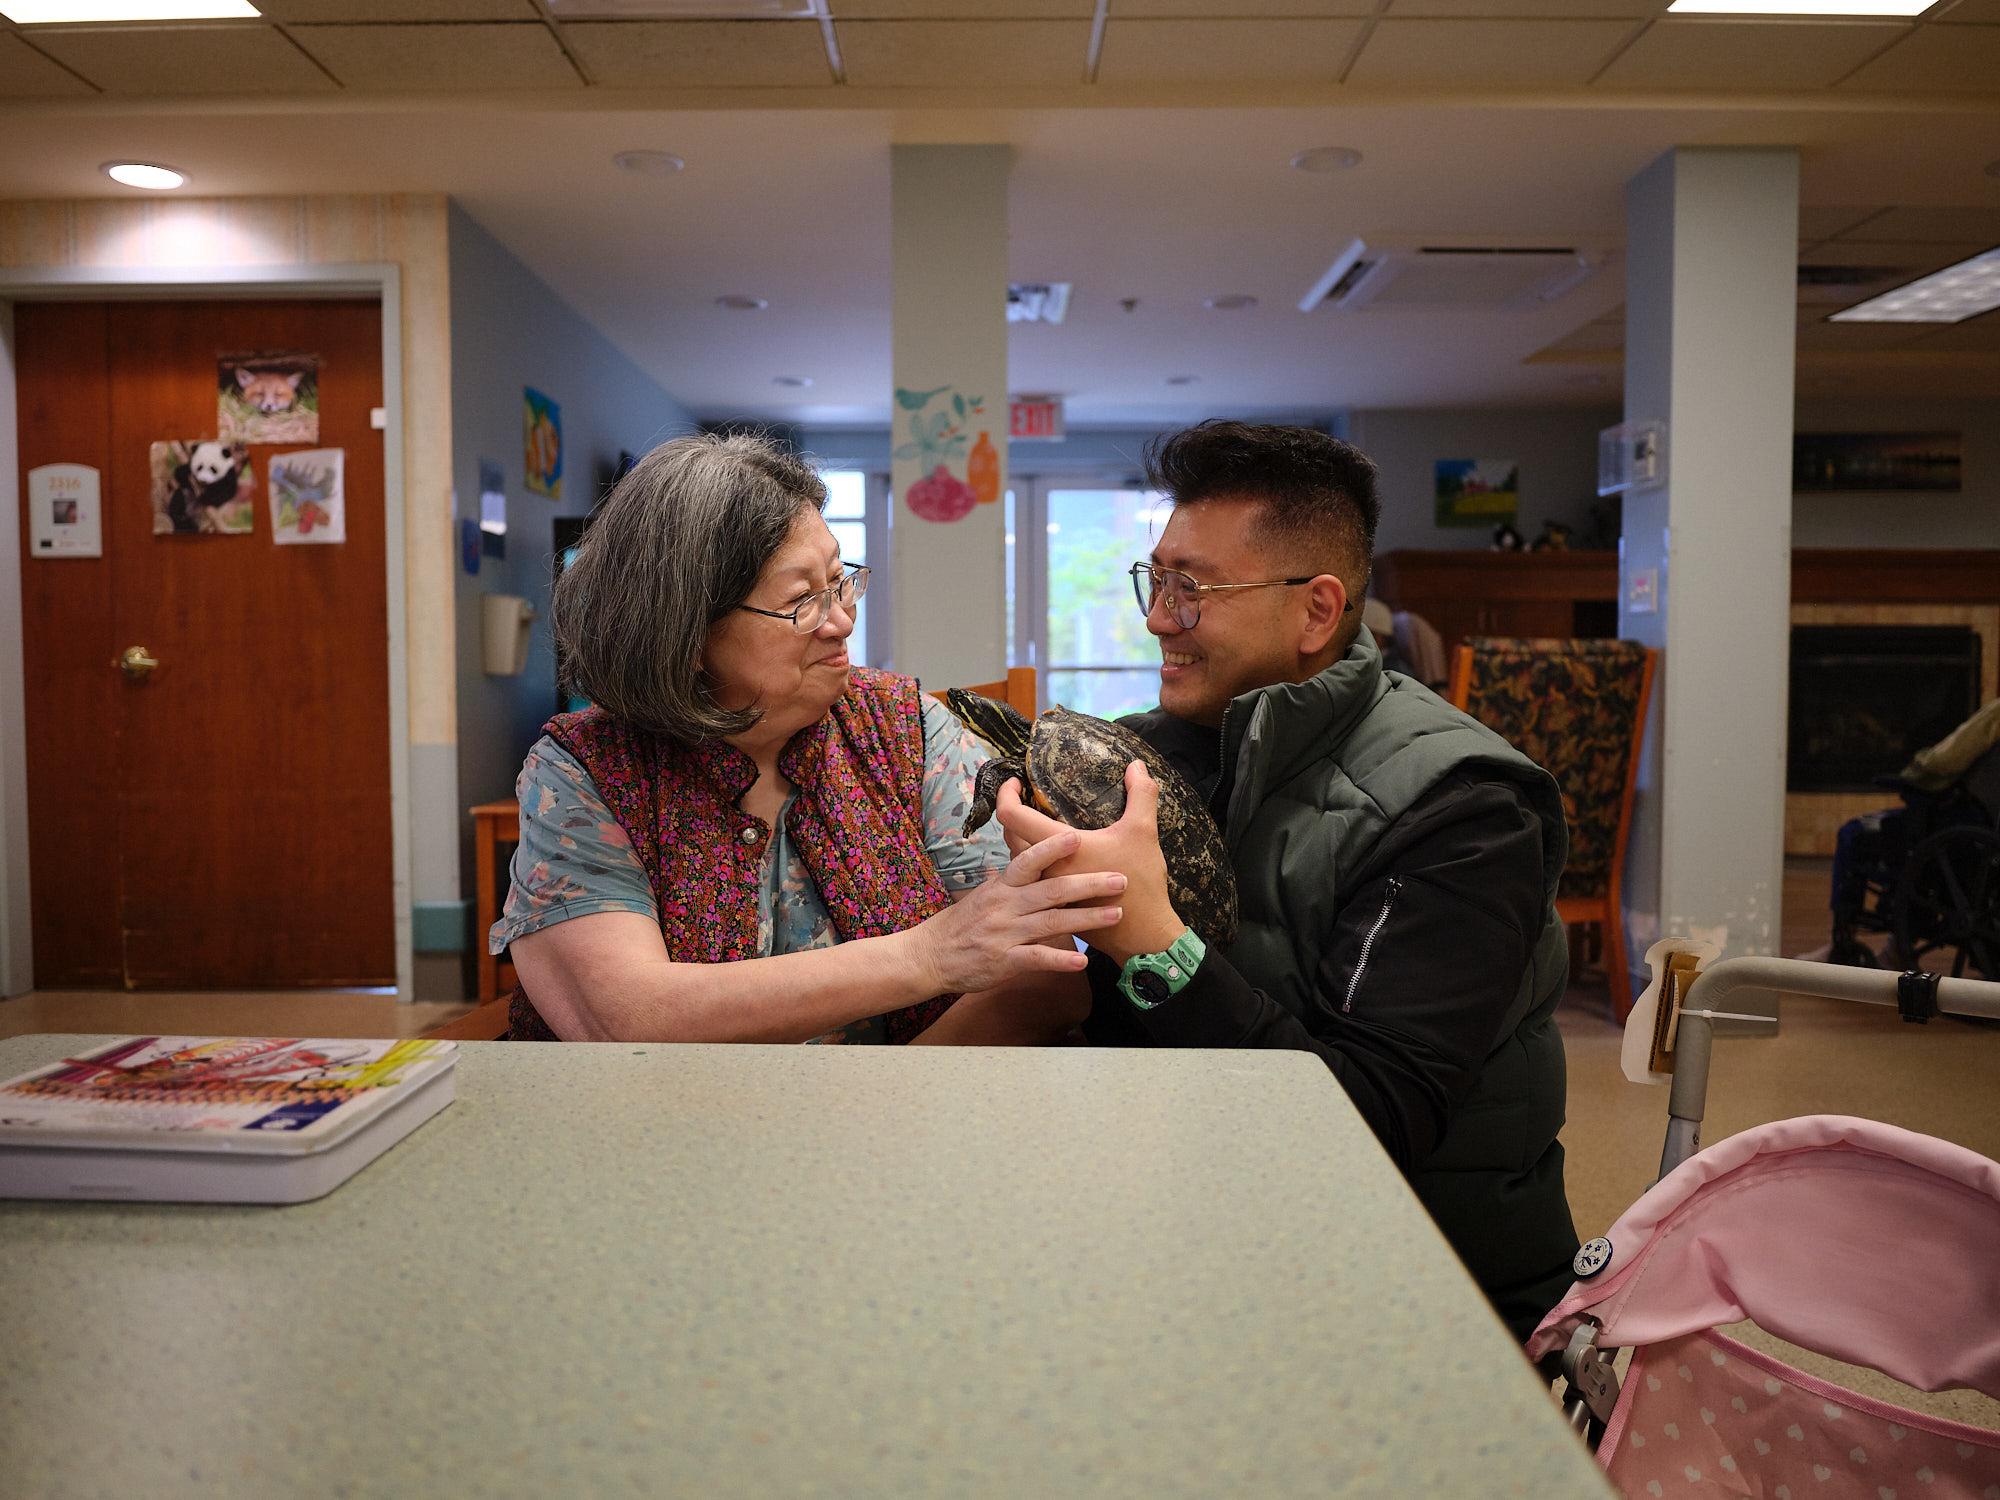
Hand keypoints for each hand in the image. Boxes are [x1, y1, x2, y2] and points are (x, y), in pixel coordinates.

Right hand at [905, 828, 1125, 994]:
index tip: (1077, 837)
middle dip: (1088, 884)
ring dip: (1086, 919)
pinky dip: (1059, 960)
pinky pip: (1036, 959)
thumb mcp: (987, 893)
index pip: (1027, 861)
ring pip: (1051, 923)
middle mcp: (1005, 906)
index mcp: (1002, 886)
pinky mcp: (1004, 962)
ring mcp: (1005, 934)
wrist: (931, 955)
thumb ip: (1016, 879)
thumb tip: (1041, 857)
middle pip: (1051, 891)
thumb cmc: (964, 923)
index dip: (1051, 849)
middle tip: (1120, 879)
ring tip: (1116, 915)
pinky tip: (1082, 962)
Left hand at [995, 762, 1183, 964]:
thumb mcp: (1143, 832)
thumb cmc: (1140, 883)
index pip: (1012, 816)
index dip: (1005, 794)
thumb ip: (1142, 794)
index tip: (1015, 781)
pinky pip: (1031, 878)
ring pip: (1020, 859)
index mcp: (1058, 847)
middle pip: (1010, 836)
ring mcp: (1047, 888)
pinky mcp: (1054, 903)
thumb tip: (1137, 765)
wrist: (1142, 934)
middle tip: (1027, 797)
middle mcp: (1045, 868)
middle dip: (1013, 812)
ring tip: (1041, 822)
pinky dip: (1035, 861)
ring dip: (1023, 838)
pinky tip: (1055, 855)